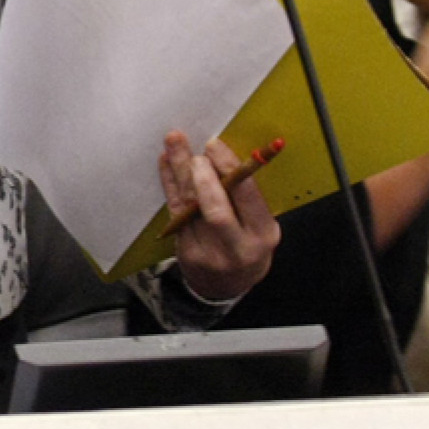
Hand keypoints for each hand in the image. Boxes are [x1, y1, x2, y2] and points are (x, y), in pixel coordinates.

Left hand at [159, 132, 279, 301]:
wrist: (227, 285)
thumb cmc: (247, 243)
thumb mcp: (257, 223)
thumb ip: (243, 195)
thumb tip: (219, 151)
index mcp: (263, 233)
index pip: (247, 196)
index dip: (229, 167)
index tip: (214, 145)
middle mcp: (238, 247)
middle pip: (216, 209)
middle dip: (203, 177)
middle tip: (195, 155)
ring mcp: (209, 254)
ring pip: (190, 207)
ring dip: (180, 171)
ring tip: (173, 143)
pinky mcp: (187, 253)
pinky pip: (175, 212)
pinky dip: (170, 184)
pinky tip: (166, 164)